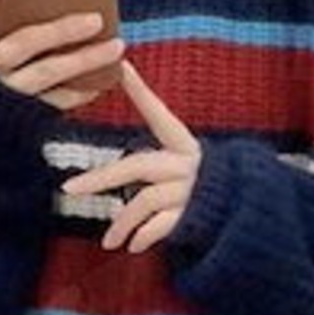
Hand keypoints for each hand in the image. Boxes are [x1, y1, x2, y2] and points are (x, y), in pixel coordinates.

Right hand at [0, 0, 126, 111]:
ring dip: (85, 60)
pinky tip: (102, 80)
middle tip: (96, 20)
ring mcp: (5, 93)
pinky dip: (81, 91)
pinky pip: (57, 102)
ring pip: (47, 73)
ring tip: (116, 47)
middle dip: (62, 30)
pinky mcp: (23, 116)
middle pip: (24, 43)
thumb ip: (1, 20)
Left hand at [59, 58, 201, 252]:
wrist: (243, 214)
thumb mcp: (179, 166)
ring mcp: (189, 190)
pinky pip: (160, 226)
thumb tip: (118, 157)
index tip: (123, 67)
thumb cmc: (202, 188)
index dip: (141, 91)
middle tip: (70, 188)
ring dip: (121, 224)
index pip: (159, 114)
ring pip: (143, 201)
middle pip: (136, 166)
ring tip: (109, 243)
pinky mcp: (193, 216)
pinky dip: (143, 237)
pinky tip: (133, 247)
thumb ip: (151, 163)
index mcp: (183, 144)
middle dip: (99, 179)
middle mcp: (187, 163)